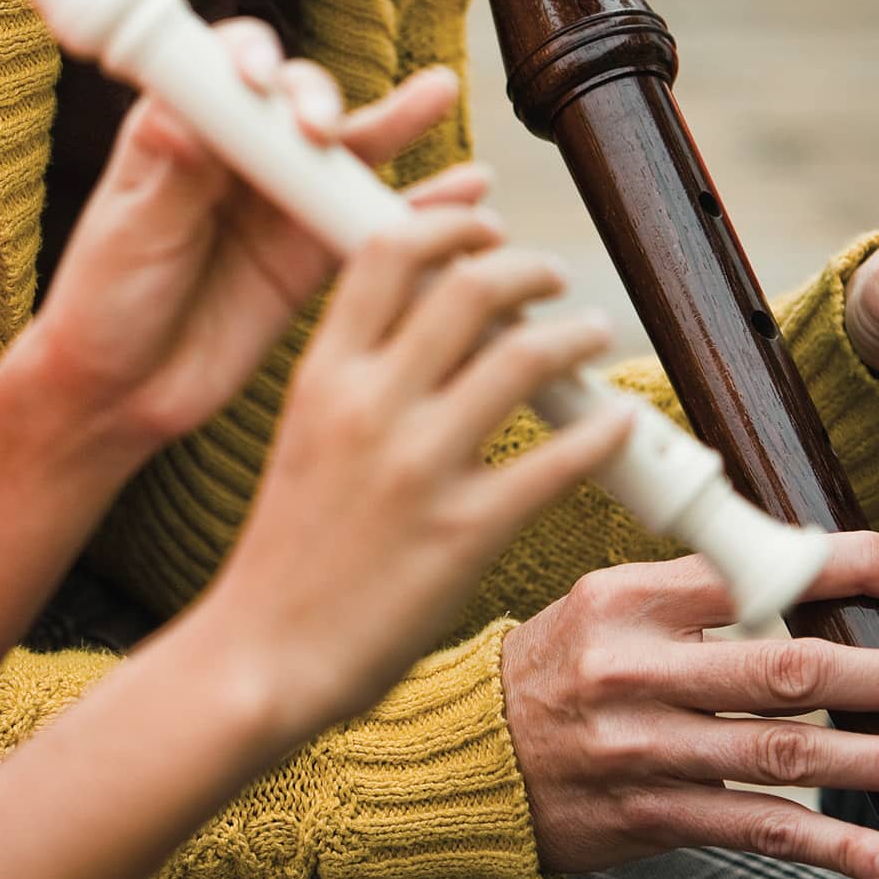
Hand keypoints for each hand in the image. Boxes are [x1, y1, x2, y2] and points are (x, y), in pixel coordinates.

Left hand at [29, 23, 486, 458]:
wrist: (122, 394)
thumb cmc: (104, 301)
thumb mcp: (131, 234)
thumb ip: (172, 178)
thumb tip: (187, 117)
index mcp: (182, 129)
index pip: (224, 65)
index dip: (249, 59)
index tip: (257, 80)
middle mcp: (239, 152)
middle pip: (294, 98)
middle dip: (316, 100)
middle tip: (319, 130)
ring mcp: (282, 200)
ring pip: (347, 149)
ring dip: (394, 120)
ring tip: (437, 95)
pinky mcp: (314, 252)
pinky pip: (373, 220)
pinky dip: (423, 204)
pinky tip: (466, 187)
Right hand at [202, 209, 632, 735]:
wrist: (262, 656)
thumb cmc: (287, 547)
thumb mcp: (302, 429)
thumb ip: (356, 369)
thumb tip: (426, 311)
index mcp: (323, 374)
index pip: (389, 252)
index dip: (448, 223)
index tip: (484, 226)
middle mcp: (370, 406)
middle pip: (469, 288)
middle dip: (527, 268)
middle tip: (552, 277)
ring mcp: (418, 469)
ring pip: (522, 360)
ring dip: (575, 336)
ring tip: (592, 335)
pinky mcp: (463, 534)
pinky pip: (554, 463)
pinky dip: (600, 433)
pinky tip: (616, 422)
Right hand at [501, 533, 878, 878]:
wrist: (476, 756)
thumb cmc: (554, 668)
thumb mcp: (603, 603)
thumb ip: (691, 592)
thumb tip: (800, 573)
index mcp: (625, 600)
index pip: (746, 572)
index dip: (835, 569)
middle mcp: (636, 672)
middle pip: (783, 670)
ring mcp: (648, 750)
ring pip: (787, 756)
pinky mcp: (656, 816)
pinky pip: (759, 831)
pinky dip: (834, 846)